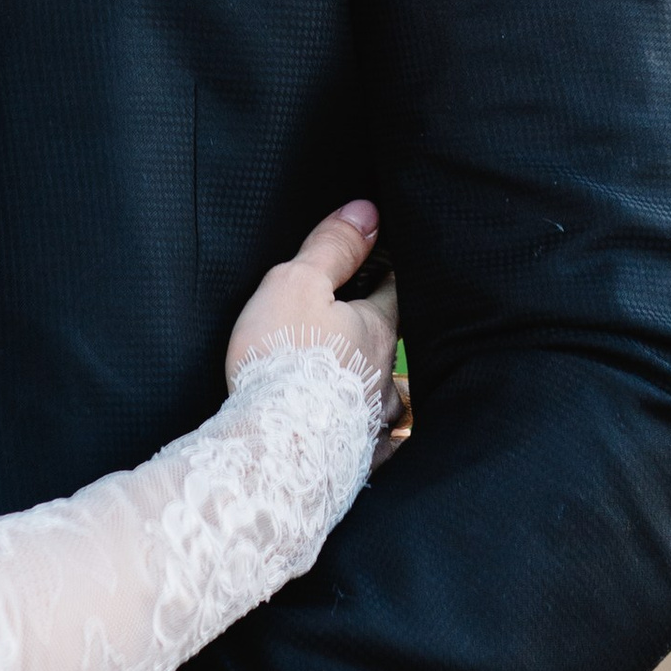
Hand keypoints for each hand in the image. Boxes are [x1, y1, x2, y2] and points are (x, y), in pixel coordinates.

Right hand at [225, 196, 399, 429]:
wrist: (277, 447)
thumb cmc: (283, 359)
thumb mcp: (298, 283)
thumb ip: (332, 247)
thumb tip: (366, 212)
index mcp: (375, 329)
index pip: (393, 290)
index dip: (387, 270)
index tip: (382, 258)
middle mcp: (385, 375)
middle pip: (389, 344)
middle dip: (378, 330)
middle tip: (365, 320)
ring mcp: (376, 419)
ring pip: (388, 395)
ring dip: (377, 384)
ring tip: (365, 382)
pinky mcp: (359, 458)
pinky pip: (376, 443)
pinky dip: (373, 435)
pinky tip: (373, 439)